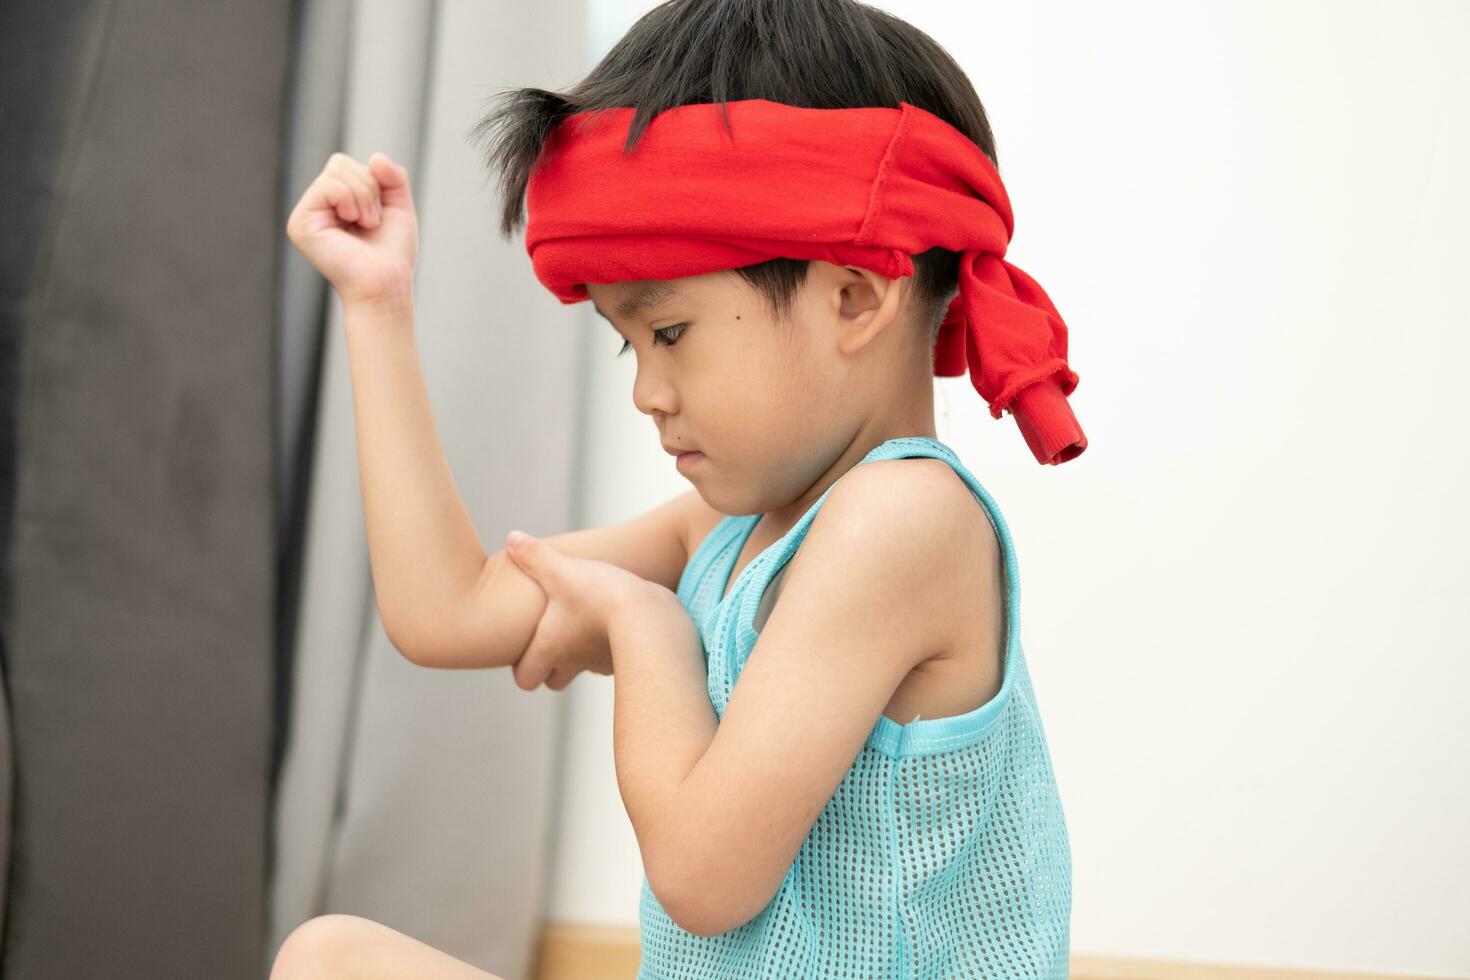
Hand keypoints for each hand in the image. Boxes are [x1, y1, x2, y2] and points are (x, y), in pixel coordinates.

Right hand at [285, 151, 418, 307]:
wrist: (387, 283)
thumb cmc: (392, 253)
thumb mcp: (399, 205)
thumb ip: (392, 176)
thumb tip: (375, 157)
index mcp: (333, 201)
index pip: (346, 164)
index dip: (372, 181)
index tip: (378, 214)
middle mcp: (315, 206)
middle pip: (338, 162)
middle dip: (368, 187)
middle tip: (372, 221)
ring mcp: (305, 214)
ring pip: (335, 171)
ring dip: (363, 197)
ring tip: (365, 225)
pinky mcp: (300, 223)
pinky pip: (328, 186)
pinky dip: (350, 201)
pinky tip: (353, 223)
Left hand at [502, 529, 651, 691]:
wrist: (650, 616)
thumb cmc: (599, 596)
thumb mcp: (561, 569)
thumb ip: (534, 555)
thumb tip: (512, 538)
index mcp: (550, 648)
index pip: (526, 679)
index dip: (522, 667)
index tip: (525, 647)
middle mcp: (574, 662)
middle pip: (555, 681)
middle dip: (552, 665)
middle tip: (554, 635)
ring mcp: (602, 663)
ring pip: (587, 668)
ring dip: (583, 652)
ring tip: (587, 621)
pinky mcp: (629, 655)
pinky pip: (615, 657)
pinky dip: (612, 644)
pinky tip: (617, 619)